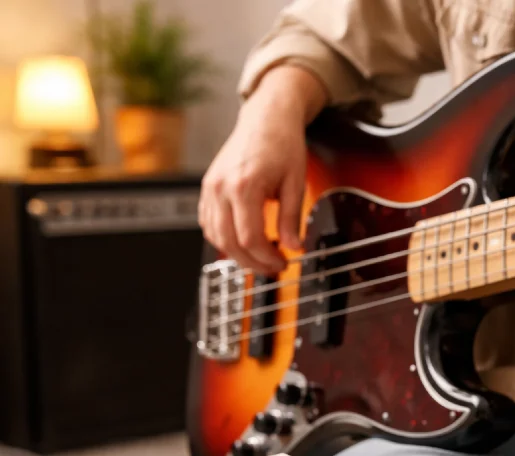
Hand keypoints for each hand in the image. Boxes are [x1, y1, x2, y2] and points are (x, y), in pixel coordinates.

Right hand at [199, 66, 325, 273]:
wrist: (266, 118)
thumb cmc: (282, 143)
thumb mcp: (295, 183)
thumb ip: (291, 218)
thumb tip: (294, 247)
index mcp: (244, 185)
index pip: (250, 238)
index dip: (267, 258)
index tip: (283, 263)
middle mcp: (221, 187)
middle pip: (230, 242)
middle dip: (253, 262)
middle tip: (274, 267)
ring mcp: (210, 187)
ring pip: (216, 236)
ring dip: (238, 254)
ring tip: (261, 258)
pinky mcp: (208, 187)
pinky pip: (209, 223)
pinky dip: (223, 238)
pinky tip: (243, 242)